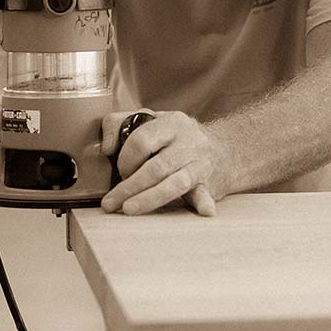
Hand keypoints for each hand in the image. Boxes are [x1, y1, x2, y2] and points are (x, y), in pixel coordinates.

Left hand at [99, 110, 227, 215]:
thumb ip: (118, 124)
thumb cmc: (176, 138)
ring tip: (129, 209)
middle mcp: (188, 141)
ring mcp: (200, 164)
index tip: (121, 173)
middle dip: (130, 187)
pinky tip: (205, 211)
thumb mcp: (150, 119)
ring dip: (150, 198)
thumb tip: (106, 147)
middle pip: (156, 166)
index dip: (126, 159)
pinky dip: (204, 202)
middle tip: (112, 203)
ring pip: (175, 183)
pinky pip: (205, 193)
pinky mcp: (209, 184)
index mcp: (171, 123)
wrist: (224, 150)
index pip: (142, 140)